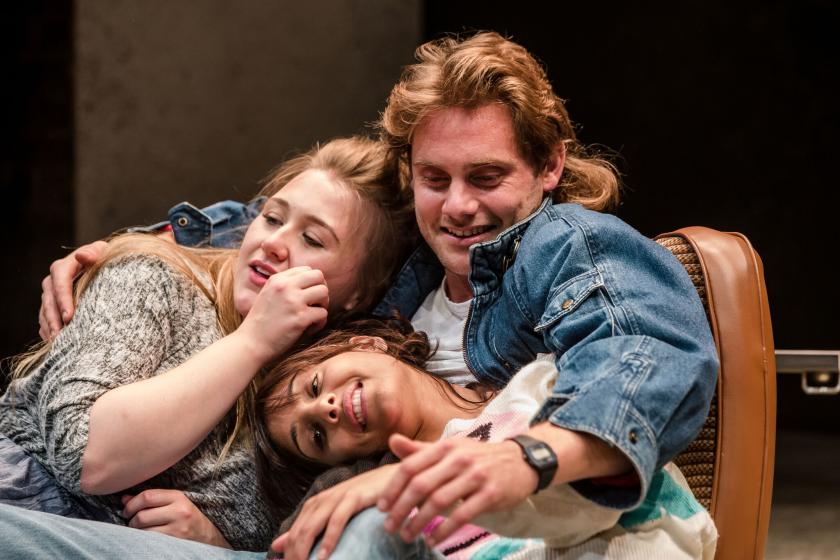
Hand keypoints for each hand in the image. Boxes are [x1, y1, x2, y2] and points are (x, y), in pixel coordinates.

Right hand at [38, 240, 107, 339]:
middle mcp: (53, 281)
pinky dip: (48, 331)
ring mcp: (51, 294)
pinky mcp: (52, 306)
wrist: (102, 265)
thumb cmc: (104, 258)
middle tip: (60, 336)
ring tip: (58, 343)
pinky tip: (55, 343)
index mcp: (63, 267)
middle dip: (54, 319)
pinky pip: (45, 320)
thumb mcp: (102, 252)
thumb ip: (94, 253)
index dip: (63, 300)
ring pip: (45, 312)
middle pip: (49, 300)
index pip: (60, 282)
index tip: (69, 317)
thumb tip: (82, 256)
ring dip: (50, 327)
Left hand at [122, 489, 230, 547]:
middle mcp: (179, 512)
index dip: (131, 504)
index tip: (126, 510)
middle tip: (130, 522)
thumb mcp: (174, 503)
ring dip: (135, 532)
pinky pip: (149, 541)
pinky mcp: (174, 542)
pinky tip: (145, 538)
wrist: (208, 536)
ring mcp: (177, 529)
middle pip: (142, 515)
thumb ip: (152, 499)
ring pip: (143, 531)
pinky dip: (142, 539)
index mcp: (178, 497)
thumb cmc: (187, 517)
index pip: (147, 496)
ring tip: (138, 530)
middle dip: (131, 520)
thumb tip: (124, 499)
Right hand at [236, 266, 329, 361]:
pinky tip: (309, 329)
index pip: (306, 269)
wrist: (250, 344)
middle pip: (318, 276)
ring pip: (324, 292)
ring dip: (322, 305)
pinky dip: (319, 323)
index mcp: (277, 280)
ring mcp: (293, 301)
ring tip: (312, 316)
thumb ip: (285, 287)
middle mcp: (285, 286)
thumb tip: (312, 283)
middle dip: (320, 290)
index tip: (307, 297)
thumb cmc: (261, 323)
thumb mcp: (268, 295)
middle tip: (314, 305)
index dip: (311, 283)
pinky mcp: (300, 318)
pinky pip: (323, 313)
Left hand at [271, 464, 397, 559]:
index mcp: (315, 504)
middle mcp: (322, 500)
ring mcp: (337, 497)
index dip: (290, 555)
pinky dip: (329, 540)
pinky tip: (324, 556)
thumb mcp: (333, 514)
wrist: (392, 479)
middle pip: (300, 532)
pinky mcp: (354, 496)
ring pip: (312, 527)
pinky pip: (337, 520)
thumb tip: (276, 545)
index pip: (294, 534)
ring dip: (305, 551)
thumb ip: (306, 528)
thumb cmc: (364, 500)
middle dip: (295, 556)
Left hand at [377, 434, 536, 546]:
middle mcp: (459, 458)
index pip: (410, 466)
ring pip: (439, 501)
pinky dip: (444, 530)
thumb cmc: (478, 457)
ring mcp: (476, 475)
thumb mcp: (450, 449)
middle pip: (420, 485)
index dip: (392, 488)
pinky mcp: (491, 493)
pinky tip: (433, 539)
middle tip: (389, 527)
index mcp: (445, 446)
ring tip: (407, 535)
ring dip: (419, 522)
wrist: (520, 461)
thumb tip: (392, 440)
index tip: (382, 507)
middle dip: (401, 509)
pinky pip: (462, 515)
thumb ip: (420, 450)